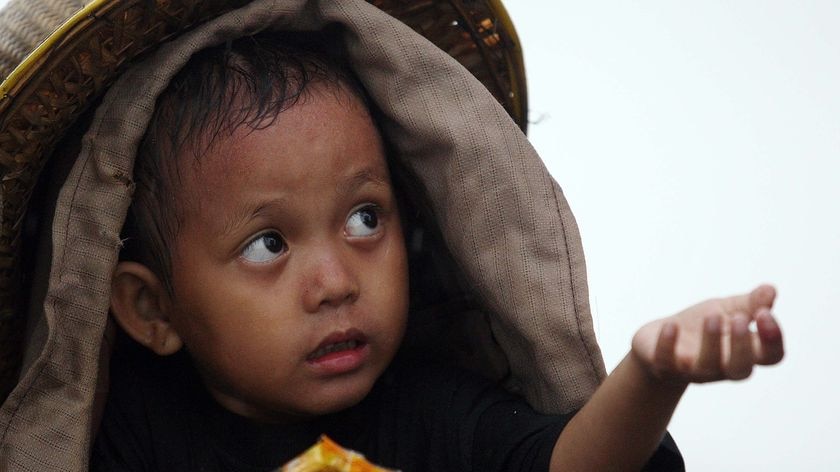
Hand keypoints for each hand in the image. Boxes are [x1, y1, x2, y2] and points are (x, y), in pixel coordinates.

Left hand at [631, 285, 784, 383]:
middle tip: (740, 319)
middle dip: (742, 346)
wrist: (657, 340)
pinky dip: (668, 344)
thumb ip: (749, 303)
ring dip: (711, 342)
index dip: (772, 340)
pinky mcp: (664, 365)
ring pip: (706, 366)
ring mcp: (692, 369)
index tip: (764, 313)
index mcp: (744, 353)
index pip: (771, 356)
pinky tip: (671, 325)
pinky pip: (666, 361)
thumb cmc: (699, 326)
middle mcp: (721, 367)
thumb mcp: (726, 309)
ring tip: (712, 316)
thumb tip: (770, 289)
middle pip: (741, 369)